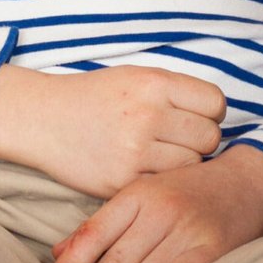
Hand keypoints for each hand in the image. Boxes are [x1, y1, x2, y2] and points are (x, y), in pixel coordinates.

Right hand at [0, 63, 227, 197]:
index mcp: (155, 83)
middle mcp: (148, 115)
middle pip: (209, 137)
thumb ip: (176, 92)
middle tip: (180, 141)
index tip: (197, 118)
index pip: (215, 103)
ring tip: (163, 156)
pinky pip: (165, 185)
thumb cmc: (97, 96)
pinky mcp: (122, 181)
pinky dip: (162, 181)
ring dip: (184, 163)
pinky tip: (148, 171)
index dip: (211, 113)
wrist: (44, 119)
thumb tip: (217, 114)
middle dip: (200, 140)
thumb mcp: (137, 76)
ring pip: (192, 165)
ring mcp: (135, 150)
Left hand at [46, 144, 262, 262]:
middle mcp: (161, 210)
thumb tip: (58, 254)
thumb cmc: (186, 192)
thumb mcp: (143, 196)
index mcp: (138, 195)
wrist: (246, 183)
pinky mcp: (213, 247)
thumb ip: (102, 224)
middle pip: (114, 262)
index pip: (94, 233)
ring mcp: (188, 229)